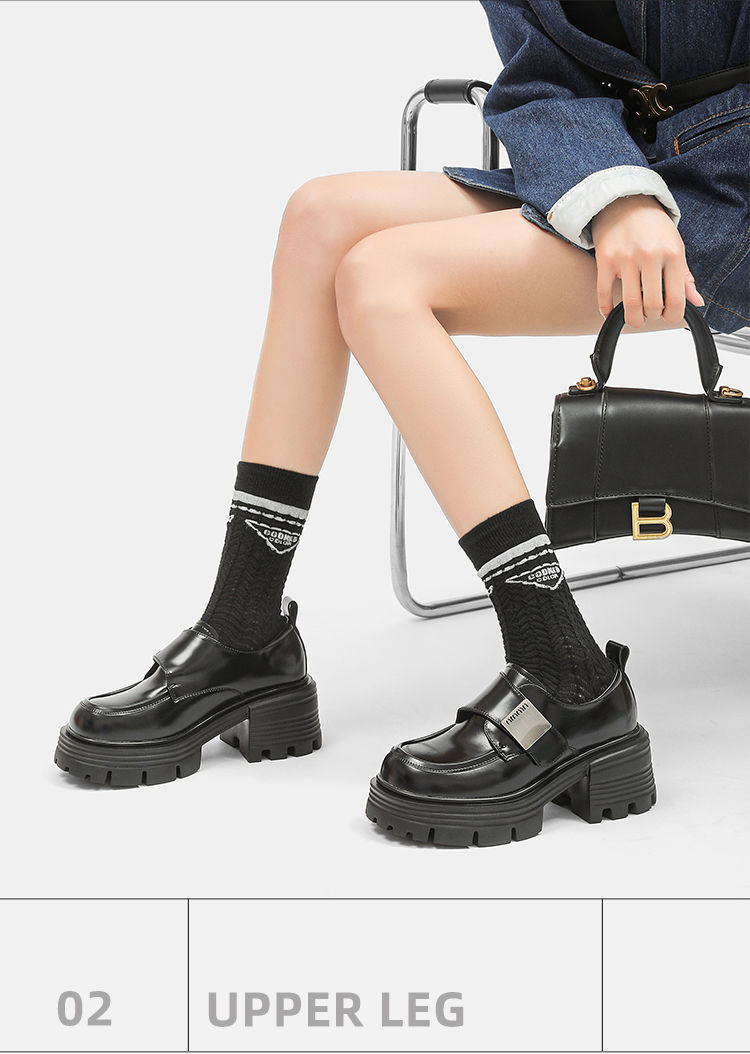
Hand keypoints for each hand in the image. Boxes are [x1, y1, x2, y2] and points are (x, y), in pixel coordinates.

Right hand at [591, 194, 704, 327]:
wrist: (626, 201)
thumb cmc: (653, 226)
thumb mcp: (676, 247)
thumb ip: (685, 277)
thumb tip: (697, 302)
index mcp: (672, 254)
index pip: (676, 297)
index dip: (673, 315)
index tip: (668, 317)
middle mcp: (650, 256)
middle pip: (652, 304)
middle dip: (652, 316)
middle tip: (651, 314)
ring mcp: (626, 258)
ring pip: (629, 303)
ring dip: (633, 318)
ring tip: (635, 317)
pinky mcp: (606, 259)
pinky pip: (603, 293)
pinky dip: (606, 309)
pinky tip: (610, 312)